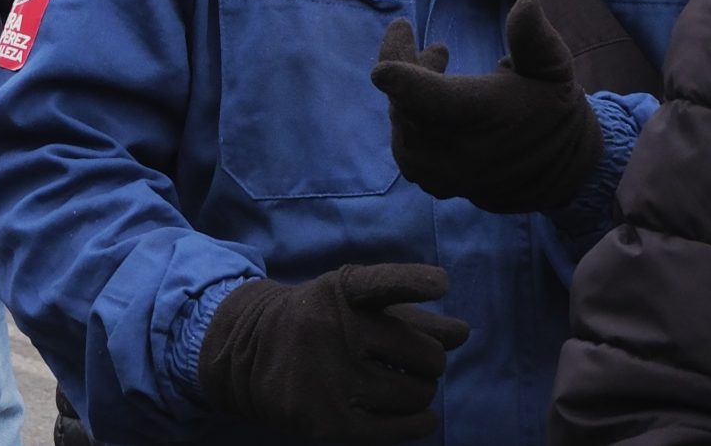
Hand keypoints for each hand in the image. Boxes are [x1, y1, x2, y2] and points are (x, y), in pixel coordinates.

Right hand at [198, 264, 469, 442]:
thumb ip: (410, 314)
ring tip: (408, 386)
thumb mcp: (356, 304)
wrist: (248, 355)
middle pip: (422, 352)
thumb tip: (462, 334)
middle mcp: (333, 330)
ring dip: (422, 391)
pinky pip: (396, 429)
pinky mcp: (328, 421)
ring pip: (414, 393)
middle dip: (431, 361)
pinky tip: (423, 418)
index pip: (381, 283)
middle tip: (420, 362)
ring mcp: (329, 378)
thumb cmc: (321, 323)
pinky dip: (420, 423)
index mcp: (343, 292)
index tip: (440, 284)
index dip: (413, 281)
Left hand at [370, 0, 601, 214]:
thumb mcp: (553, 70)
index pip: (431, 100)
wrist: (553, 171)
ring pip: (400, 118)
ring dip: (409, 89)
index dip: (403, 80)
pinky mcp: (429, 181)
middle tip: (439, 48)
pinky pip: (402, 139)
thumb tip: (527, 2)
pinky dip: (408, 114)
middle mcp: (454, 151)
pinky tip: (431, 100)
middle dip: (410, 63)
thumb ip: (535, 39)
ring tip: (439, 65)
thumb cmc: (549, 109)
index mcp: (482, 116)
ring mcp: (437, 171)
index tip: (383, 65)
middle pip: (404, 101)